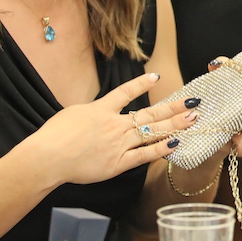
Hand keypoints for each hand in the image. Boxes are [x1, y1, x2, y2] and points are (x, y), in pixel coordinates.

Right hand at [34, 72, 197, 185]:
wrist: (48, 156)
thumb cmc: (53, 136)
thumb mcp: (72, 114)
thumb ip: (91, 113)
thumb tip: (99, 111)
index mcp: (101, 109)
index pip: (126, 93)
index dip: (142, 84)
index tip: (156, 77)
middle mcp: (115, 124)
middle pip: (150, 113)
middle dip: (174, 107)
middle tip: (193, 102)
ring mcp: (119, 143)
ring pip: (152, 132)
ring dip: (174, 125)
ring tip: (192, 119)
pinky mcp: (118, 163)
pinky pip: (144, 155)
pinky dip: (160, 149)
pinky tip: (175, 144)